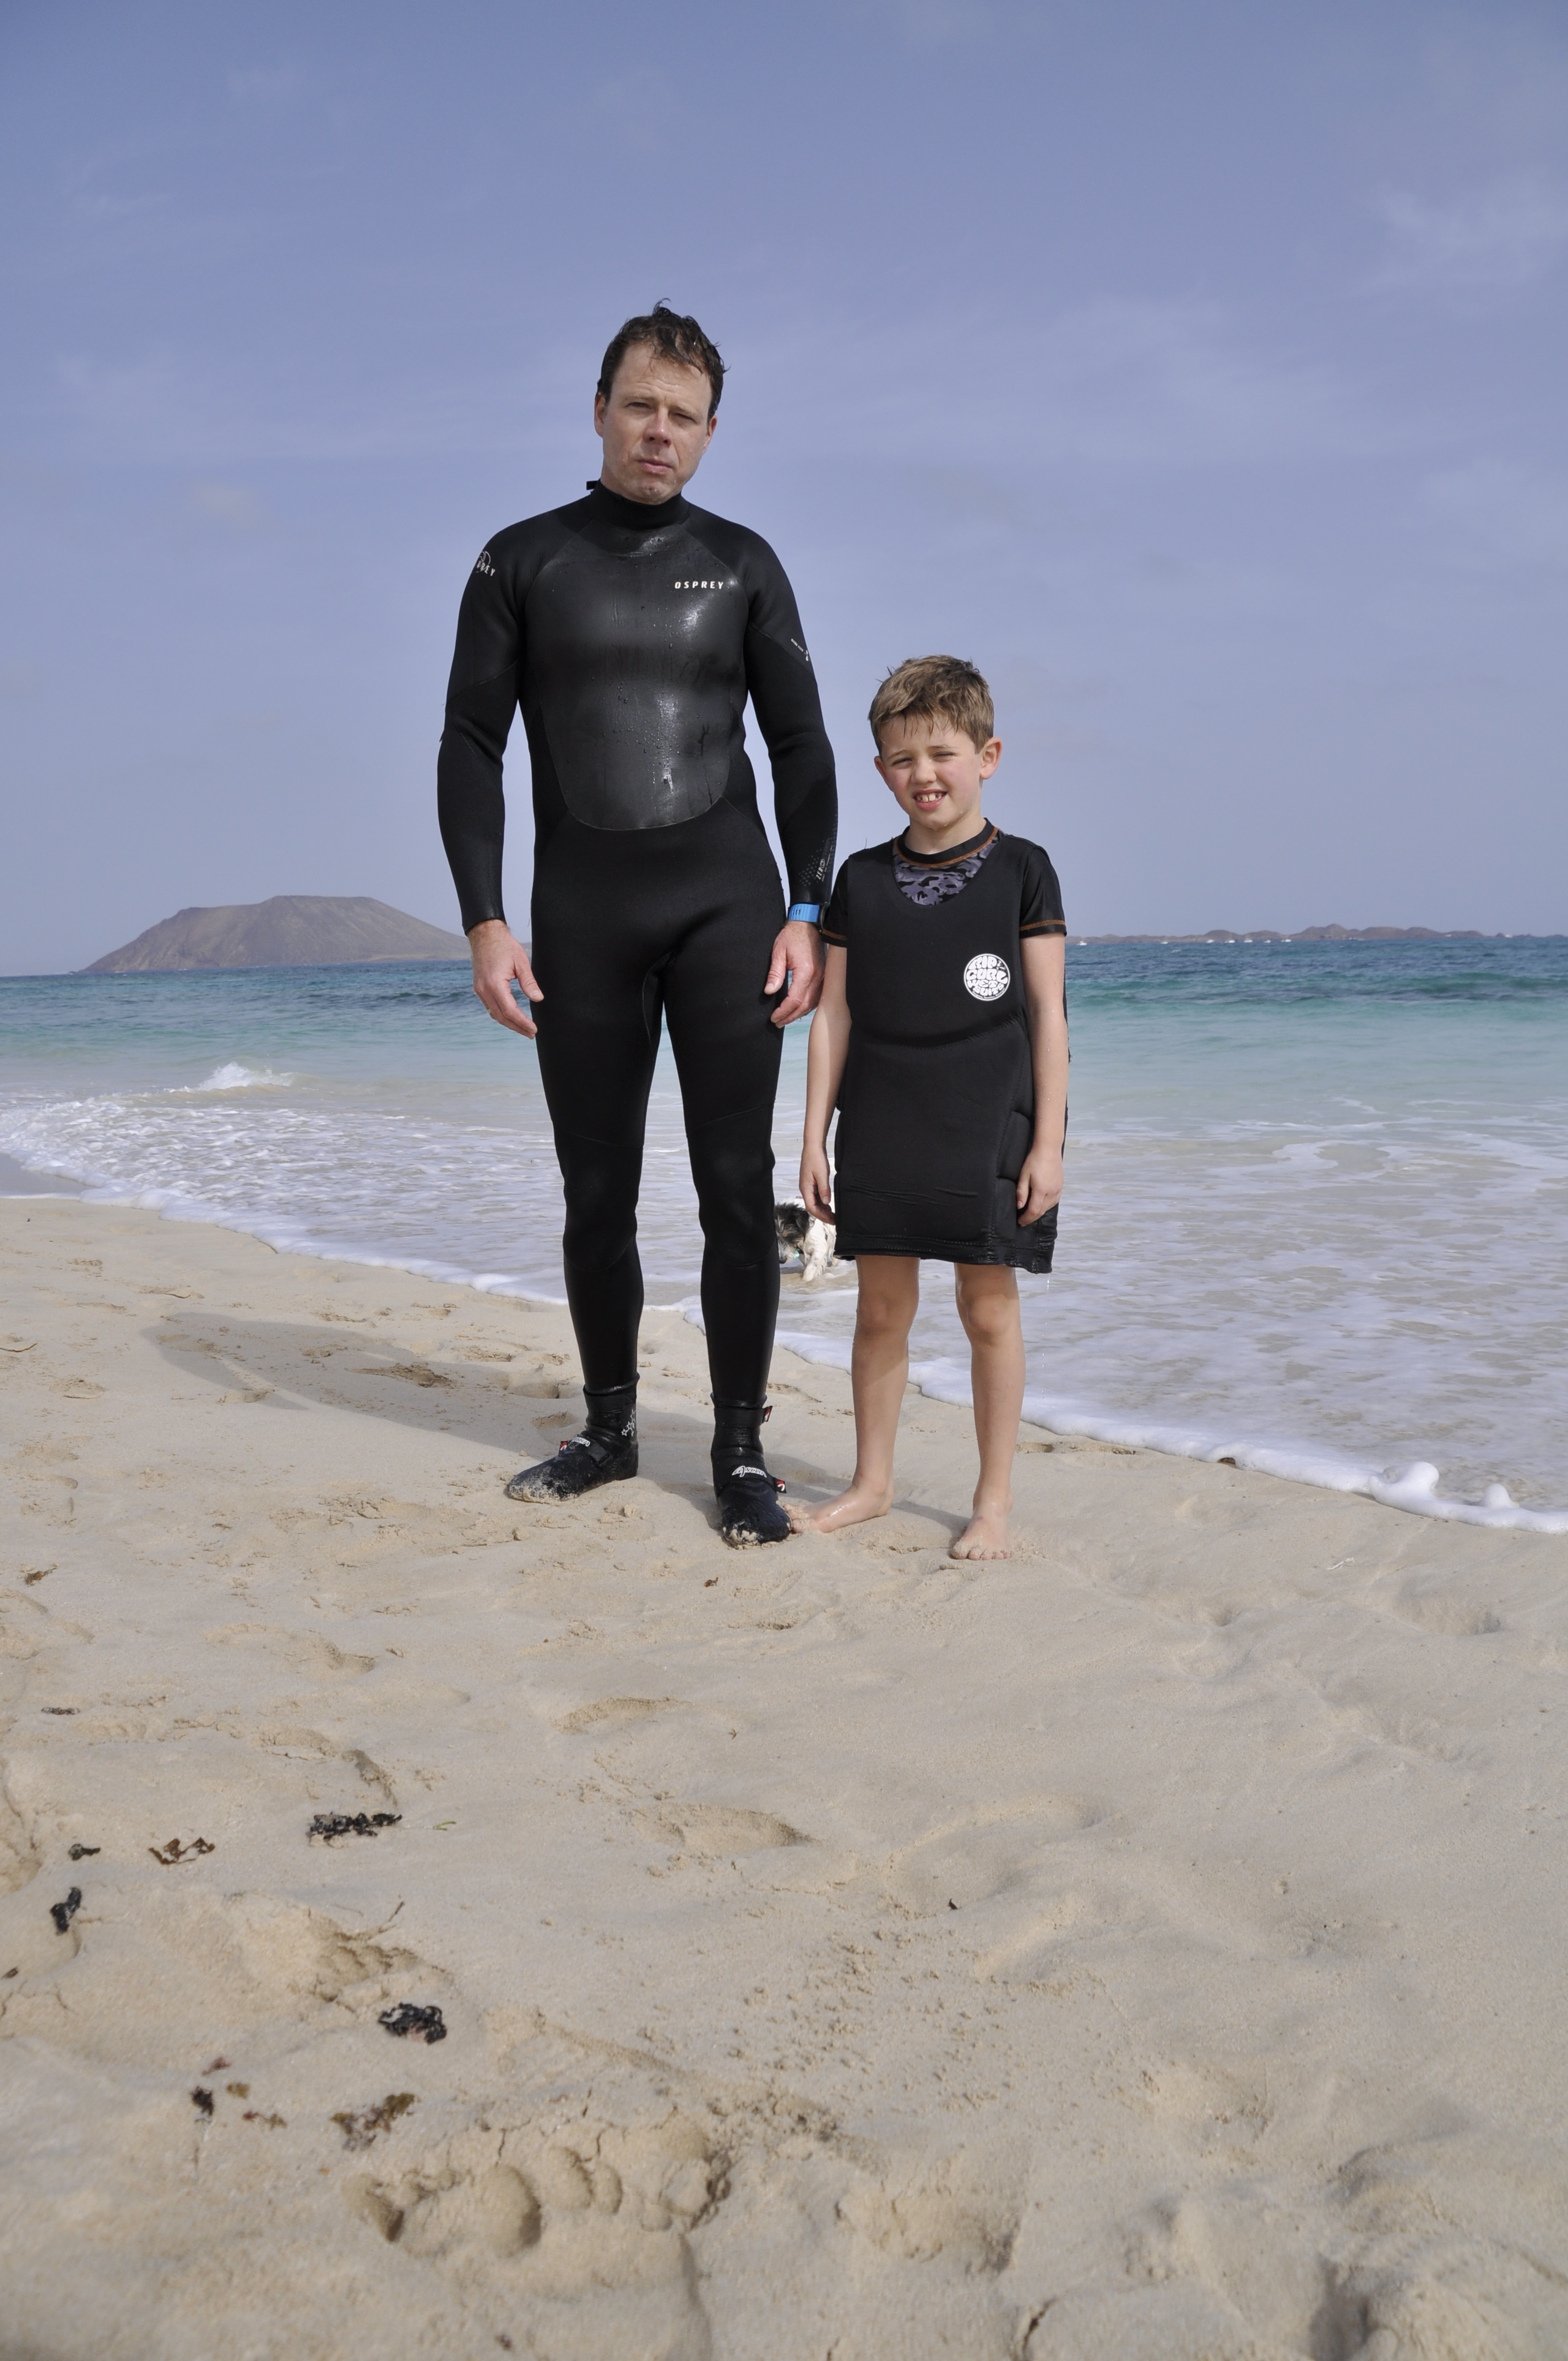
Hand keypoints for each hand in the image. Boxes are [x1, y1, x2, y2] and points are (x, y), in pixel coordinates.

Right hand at [468, 920, 542, 1036]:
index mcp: (494, 984)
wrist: (485, 934)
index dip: (522, 1022)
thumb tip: (537, 998)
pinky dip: (501, 1015)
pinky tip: (511, 1017)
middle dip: (517, 1027)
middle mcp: (483, 990)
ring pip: (494, 1014)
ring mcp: (479, 989)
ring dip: (509, 1023)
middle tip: (531, 1034)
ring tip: (523, 1029)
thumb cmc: (503, 945)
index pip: (509, 1010)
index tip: (533, 1029)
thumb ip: (529, 982)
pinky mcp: (479, 988)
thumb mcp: (521, 961)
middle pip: (501, 1016)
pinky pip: (490, 1007)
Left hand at [766, 919, 822, 1026]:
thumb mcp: (778, 952)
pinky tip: (799, 1009)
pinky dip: (808, 1006)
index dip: (784, 1011)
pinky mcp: (823, 976)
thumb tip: (769, 992)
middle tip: (777, 1022)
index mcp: (806, 972)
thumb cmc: (792, 936)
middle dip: (790, 1016)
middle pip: (805, 1005)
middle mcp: (818, 977)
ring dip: (799, 1013)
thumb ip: (775, 973)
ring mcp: (823, 977)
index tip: (774, 1017)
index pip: (795, 999)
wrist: (808, 925)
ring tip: (786, 1018)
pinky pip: (817, 996)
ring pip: (813, 1003)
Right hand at [800, 1141, 833, 1222]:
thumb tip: (826, 1203)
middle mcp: (805, 1189)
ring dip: (822, 1209)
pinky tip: (828, 1204)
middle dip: (822, 1215)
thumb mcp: (822, 1174)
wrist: (813, 1147)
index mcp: (805, 1188)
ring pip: (814, 1202)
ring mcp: (807, 1186)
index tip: (831, 1219)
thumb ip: (824, 1190)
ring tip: (833, 1214)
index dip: (821, 1215)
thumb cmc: (815, 1158)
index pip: (811, 1208)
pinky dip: (822, 1202)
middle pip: (812, 1207)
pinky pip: (815, 1196)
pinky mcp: (811, 1183)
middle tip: (834, 1220)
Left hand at [1016, 1143, 1062, 1224]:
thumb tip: (1020, 1206)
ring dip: (1039, 1213)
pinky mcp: (1060, 1187)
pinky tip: (1041, 1205)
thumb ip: (1022, 1192)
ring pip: (1048, 1208)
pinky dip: (1046, 1206)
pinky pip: (1054, 1202)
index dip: (1026, 1218)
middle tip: (1024, 1221)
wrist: (1049, 1149)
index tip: (1020, 1221)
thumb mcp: (1024, 1175)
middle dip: (1032, 1218)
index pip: (1034, 1210)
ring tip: (1031, 1214)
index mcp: (1041, 1190)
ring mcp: (1058, 1190)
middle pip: (1042, 1211)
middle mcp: (1051, 1192)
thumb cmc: (1034, 1160)